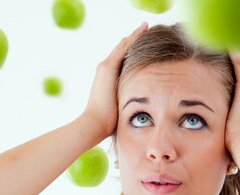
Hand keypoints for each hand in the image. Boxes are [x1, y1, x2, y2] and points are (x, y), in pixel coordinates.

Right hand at [82, 22, 148, 140]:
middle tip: (146, 29)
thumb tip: (139, 112)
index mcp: (108, 78)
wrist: (94, 123)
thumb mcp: (120, 108)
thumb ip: (127, 103)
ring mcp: (105, 67)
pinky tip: (143, 30)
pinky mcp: (108, 67)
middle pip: (122, 50)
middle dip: (134, 40)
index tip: (143, 45)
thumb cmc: (107, 123)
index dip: (132, 51)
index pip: (122, 60)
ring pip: (123, 46)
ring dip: (134, 36)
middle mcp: (104, 69)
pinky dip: (133, 38)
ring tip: (145, 26)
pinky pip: (123, 48)